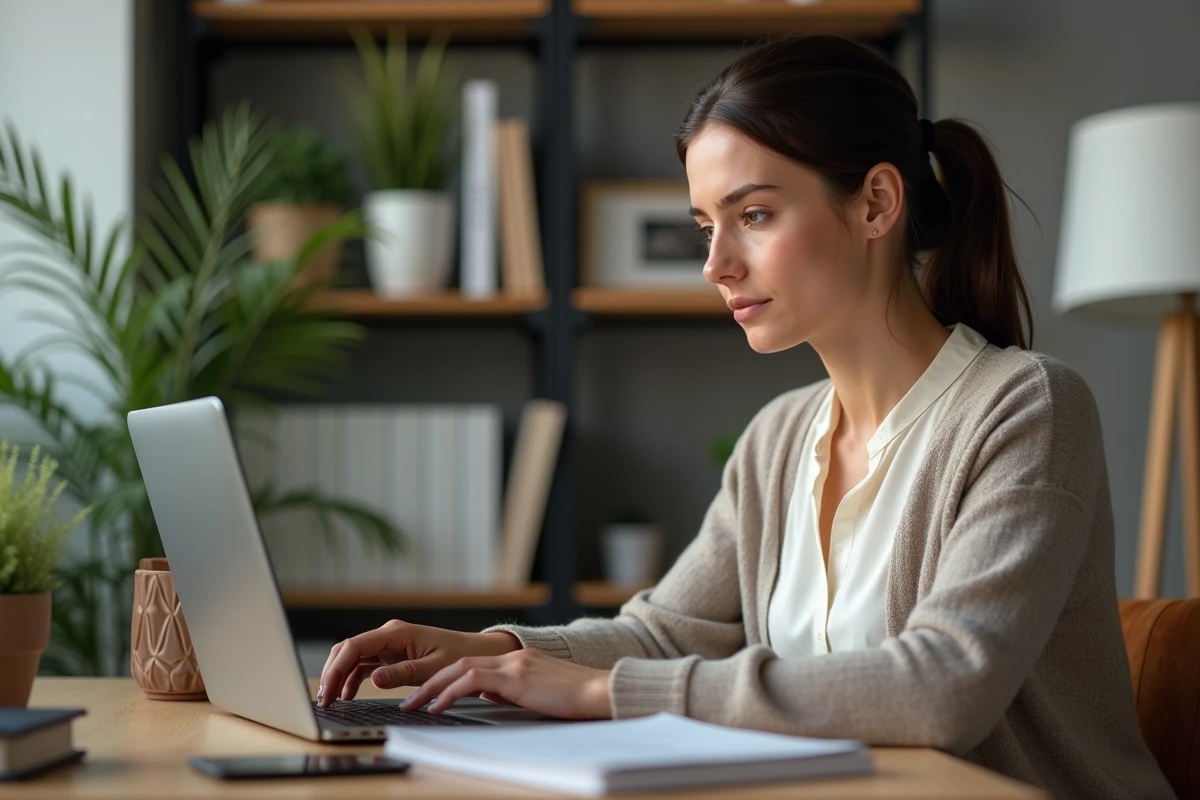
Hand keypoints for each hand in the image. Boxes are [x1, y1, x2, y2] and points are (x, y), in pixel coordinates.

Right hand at [317, 620, 519, 706]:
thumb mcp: (432, 669)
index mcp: (396, 633)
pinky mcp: (392, 653)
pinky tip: (348, 695)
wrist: (477, 652)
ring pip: (352, 656)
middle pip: (347, 650)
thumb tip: (374, 678)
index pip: (354, 647)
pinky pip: (364, 663)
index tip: (327, 692)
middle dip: (331, 673)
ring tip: (331, 701)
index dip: (335, 669)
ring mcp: (388, 644)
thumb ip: (402, 673)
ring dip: (339, 676)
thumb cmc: (459, 657)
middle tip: (323, 700)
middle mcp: (388, 635)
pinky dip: (353, 678)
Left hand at [400, 648, 611, 720]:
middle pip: (459, 663)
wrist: (599, 691)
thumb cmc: (575, 698)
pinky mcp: (516, 676)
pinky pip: (472, 680)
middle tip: (409, 699)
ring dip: (432, 687)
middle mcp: (512, 657)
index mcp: (518, 660)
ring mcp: (513, 663)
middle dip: (430, 681)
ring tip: (414, 704)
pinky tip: (438, 706)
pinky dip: (450, 692)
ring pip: (460, 668)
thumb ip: (509, 690)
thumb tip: (484, 694)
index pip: (472, 664)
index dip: (446, 678)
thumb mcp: (536, 692)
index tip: (428, 694)